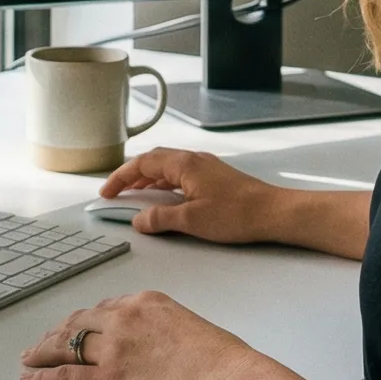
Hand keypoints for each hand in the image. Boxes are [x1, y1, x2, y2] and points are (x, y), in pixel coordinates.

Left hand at [19, 290, 280, 379]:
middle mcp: (123, 318)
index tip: (76, 328)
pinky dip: (43, 378)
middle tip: (43, 342)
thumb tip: (153, 344)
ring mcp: (113, 350)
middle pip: (78, 322)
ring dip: (42, 352)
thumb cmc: (223, 361)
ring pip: (65, 346)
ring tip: (29, 358)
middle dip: (57, 333)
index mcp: (145, 301)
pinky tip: (31, 379)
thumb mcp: (189, 326)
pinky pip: (65, 377)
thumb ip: (163, 328)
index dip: (85, 321)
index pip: (104, 308)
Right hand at [98, 147, 286, 243]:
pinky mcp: (214, 176)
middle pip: (153, 161)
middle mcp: (193, 159)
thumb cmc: (237, 214)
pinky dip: (165, 183)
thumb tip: (138, 220)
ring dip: (148, 179)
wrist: (274, 213)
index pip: (142, 164)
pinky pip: (180, 174)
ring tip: (134, 196)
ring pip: (167, 167)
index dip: (120, 177)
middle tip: (115, 192)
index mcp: (184, 164)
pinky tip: (164, 198)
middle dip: (131, 176)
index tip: (106, 192)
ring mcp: (205, 166)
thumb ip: (160, 218)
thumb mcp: (191, 220)